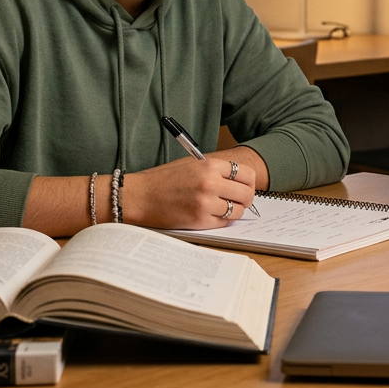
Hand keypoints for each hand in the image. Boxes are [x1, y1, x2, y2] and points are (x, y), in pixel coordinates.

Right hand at [127, 157, 256, 229]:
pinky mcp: (200, 221)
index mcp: (209, 166)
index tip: (245, 186)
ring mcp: (206, 204)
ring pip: (237, 211)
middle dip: (245, 198)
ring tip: (224, 208)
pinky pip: (224, 223)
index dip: (248, 182)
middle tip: (239, 200)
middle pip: (246, 194)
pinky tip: (212, 214)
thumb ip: (215, 170)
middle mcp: (210, 184)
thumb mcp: (191, 164)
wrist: (139, 196)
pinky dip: (222, 220)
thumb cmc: (163, 179)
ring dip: (234, 211)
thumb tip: (239, 181)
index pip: (246, 174)